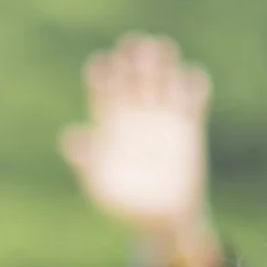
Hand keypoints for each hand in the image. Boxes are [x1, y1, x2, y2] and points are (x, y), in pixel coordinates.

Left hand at [60, 33, 222, 266]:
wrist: (163, 222)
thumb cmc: (126, 206)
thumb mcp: (101, 188)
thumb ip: (87, 163)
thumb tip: (72, 138)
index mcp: (109, 124)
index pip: (102, 88)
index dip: (102, 73)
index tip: (103, 66)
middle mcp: (135, 114)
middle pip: (132, 75)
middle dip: (132, 57)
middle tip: (134, 44)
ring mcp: (163, 118)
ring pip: (162, 78)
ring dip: (163, 60)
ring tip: (164, 47)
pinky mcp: (190, 126)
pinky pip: (194, 98)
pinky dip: (194, 85)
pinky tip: (192, 79)